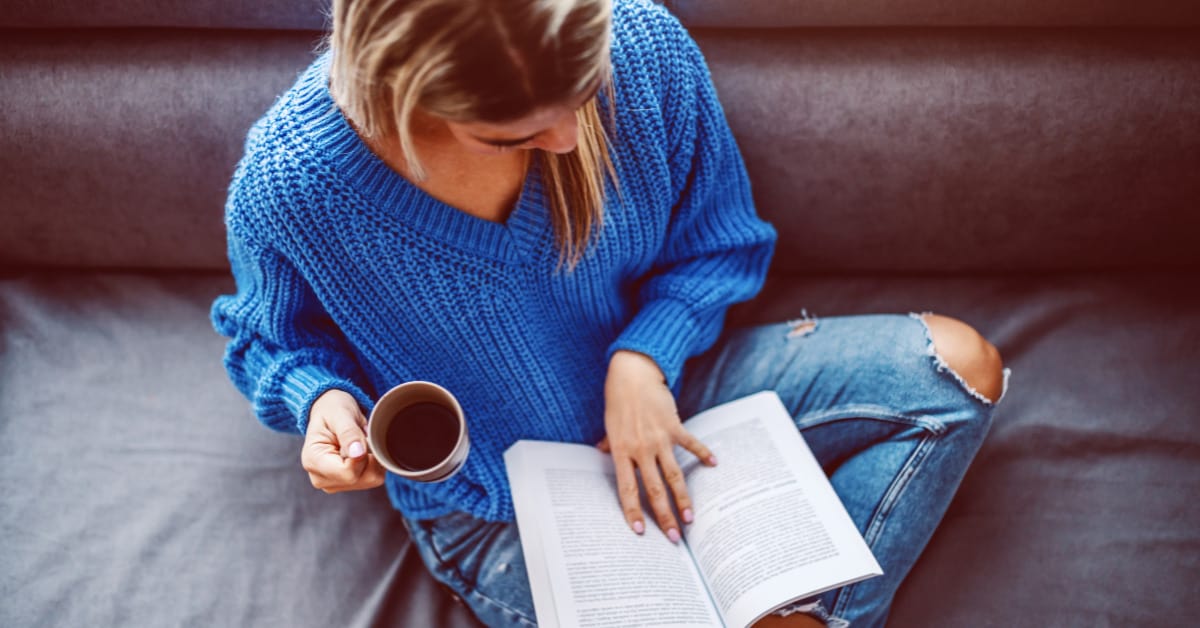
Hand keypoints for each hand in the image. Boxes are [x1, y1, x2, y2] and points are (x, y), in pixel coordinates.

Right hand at [301, 389, 385, 492]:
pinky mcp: (346, 484)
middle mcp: (320, 478)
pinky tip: (361, 451)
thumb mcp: (340, 414)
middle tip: (359, 438)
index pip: (347, 473)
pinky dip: (374, 463)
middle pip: (360, 478)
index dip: (362, 456)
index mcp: (313, 461)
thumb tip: (358, 453)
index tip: (359, 437)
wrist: (330, 411)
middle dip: (368, 457)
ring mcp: (333, 484)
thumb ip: (349, 433)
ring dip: (372, 460)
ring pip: (370, 480)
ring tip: (359, 444)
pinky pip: (373, 478)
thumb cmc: (332, 410)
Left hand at [598, 350, 715, 541]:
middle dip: (664, 516)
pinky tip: (714, 464)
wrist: (633, 374)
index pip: (627, 490)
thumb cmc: (618, 400)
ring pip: (673, 476)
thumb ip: (609, 443)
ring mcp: (659, 439)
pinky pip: (690, 444)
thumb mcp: (609, 424)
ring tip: (690, 518)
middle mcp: (640, 449)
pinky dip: (703, 453)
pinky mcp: (674, 426)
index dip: (633, 512)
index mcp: (621, 452)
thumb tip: (601, 452)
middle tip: (674, 538)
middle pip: (654, 490)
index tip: (641, 532)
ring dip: (683, 499)